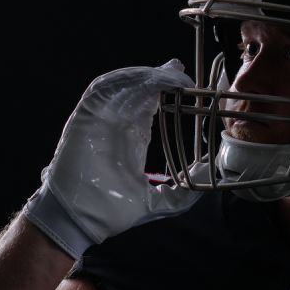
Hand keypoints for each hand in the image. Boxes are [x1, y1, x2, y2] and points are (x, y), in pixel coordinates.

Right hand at [23, 59, 210, 259]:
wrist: (81, 221)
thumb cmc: (111, 213)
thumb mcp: (158, 202)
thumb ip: (183, 192)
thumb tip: (208, 178)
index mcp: (131, 139)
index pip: (150, 106)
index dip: (166, 89)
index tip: (187, 82)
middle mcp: (116, 125)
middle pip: (138, 89)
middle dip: (160, 75)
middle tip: (180, 69)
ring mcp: (99, 119)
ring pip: (122, 85)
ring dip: (146, 76)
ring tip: (170, 74)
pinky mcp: (84, 118)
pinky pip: (101, 90)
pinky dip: (123, 80)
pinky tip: (146, 79)